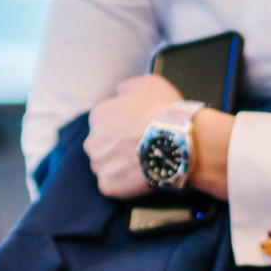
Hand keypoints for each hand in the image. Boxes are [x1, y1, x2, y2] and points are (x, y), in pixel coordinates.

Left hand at [84, 73, 184, 198]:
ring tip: (141, 164)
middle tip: (139, 148)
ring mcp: (99, 165)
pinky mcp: (108, 186)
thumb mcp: (148, 84)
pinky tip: (138, 178)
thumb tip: (120, 91)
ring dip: (118, 165)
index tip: (136, 130)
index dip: (122, 126)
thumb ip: (128, 87)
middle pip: (101, 145)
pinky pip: (112, 186)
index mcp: (99, 116)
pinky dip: (123, 184)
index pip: (104, 122)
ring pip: (105, 166)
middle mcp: (93, 141)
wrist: (177, 143)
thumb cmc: (164, 111)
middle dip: (116, 146)